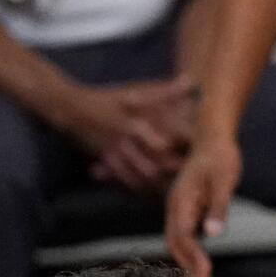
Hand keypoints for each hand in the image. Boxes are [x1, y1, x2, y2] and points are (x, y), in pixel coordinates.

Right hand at [63, 75, 194, 193]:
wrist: (72, 108)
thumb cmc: (109, 97)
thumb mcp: (138, 90)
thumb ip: (166, 90)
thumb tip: (191, 81)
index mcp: (143, 118)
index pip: (172, 133)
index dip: (189, 142)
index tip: (203, 147)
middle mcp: (132, 136)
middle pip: (160, 158)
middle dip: (176, 170)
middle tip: (193, 177)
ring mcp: (118, 150)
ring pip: (142, 174)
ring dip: (159, 185)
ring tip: (175, 192)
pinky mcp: (108, 161)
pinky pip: (125, 179)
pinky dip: (139, 189)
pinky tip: (150, 195)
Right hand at [166, 134, 242, 276]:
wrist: (213, 138)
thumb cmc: (220, 158)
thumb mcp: (223, 180)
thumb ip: (218, 207)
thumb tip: (212, 234)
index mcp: (181, 200)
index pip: (181, 236)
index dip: (191, 256)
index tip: (204, 273)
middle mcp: (176, 206)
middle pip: (174, 240)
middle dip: (186, 261)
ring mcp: (180, 206)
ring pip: (176, 237)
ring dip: (186, 256)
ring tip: (201, 274)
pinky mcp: (187, 206)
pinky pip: (184, 231)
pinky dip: (189, 246)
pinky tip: (200, 256)